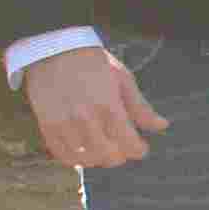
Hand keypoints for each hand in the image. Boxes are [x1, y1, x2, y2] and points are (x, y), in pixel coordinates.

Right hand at [25, 47, 169, 168]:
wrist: (55, 49)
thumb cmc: (93, 63)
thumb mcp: (123, 79)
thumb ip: (141, 107)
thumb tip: (161, 126)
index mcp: (109, 106)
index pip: (129, 145)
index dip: (139, 150)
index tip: (140, 147)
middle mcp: (86, 119)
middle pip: (109, 156)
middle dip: (121, 155)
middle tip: (122, 147)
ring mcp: (64, 124)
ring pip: (86, 159)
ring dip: (99, 158)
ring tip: (103, 148)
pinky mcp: (47, 126)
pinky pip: (63, 155)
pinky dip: (76, 158)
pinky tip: (83, 149)